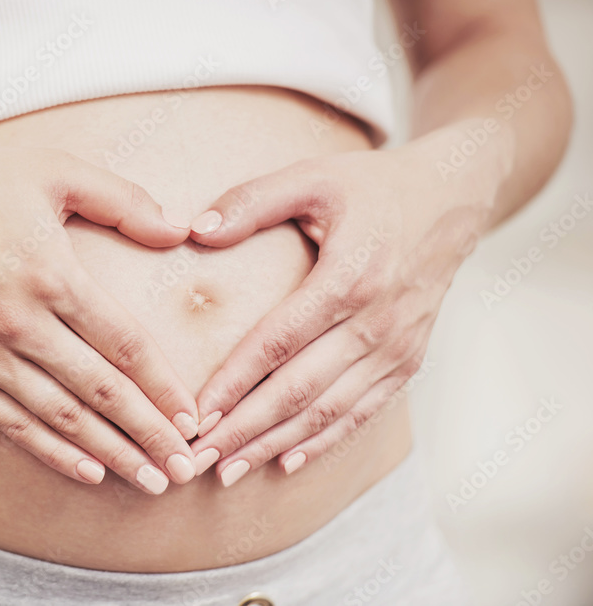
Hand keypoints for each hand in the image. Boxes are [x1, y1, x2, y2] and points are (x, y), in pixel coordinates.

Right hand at [0, 131, 200, 493]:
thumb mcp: (52, 170)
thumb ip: (122, 200)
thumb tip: (181, 229)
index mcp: (50, 273)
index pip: (124, 344)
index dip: (164, 386)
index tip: (194, 416)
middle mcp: (18, 322)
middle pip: (99, 391)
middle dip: (149, 434)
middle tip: (185, 468)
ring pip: (59, 417)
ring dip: (108, 454)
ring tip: (149, 481)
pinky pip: (10, 423)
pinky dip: (50, 451)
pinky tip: (87, 471)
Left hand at [187, 123, 509, 484]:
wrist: (452, 198)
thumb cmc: (373, 187)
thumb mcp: (312, 176)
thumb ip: (252, 201)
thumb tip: (196, 229)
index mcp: (350, 276)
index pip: (279, 342)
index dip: (235, 383)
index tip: (196, 416)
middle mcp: (377, 321)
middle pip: (300, 389)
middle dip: (245, 430)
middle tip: (196, 460)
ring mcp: (398, 346)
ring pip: (329, 410)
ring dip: (277, 444)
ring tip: (229, 471)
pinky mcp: (409, 360)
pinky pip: (363, 411)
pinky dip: (325, 440)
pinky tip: (288, 461)